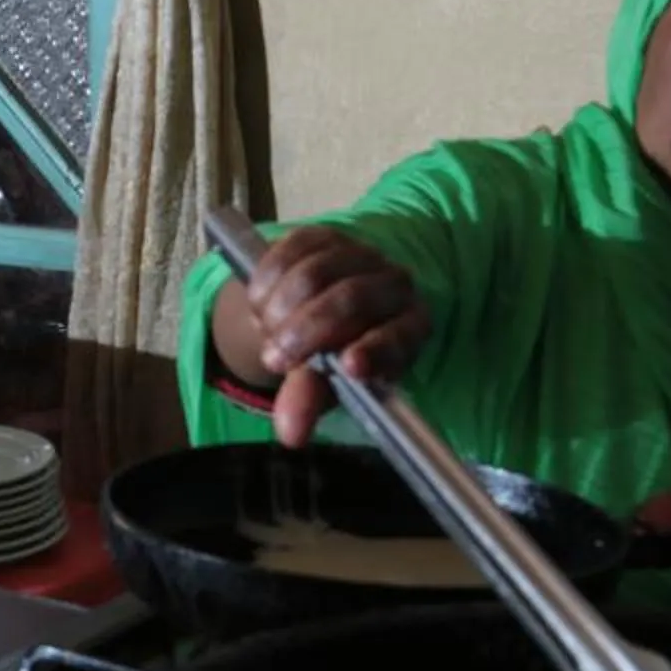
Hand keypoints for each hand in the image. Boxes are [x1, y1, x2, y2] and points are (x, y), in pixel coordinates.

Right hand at [210, 226, 427, 447]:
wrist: (323, 307)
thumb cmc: (336, 355)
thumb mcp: (328, 383)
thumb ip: (310, 400)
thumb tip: (288, 436)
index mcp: (411, 327)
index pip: (400, 336)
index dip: (376, 350)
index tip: (348, 367)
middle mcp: (394, 284)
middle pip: (351, 298)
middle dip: (307, 330)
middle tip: (275, 358)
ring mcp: (360, 254)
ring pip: (315, 272)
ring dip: (280, 307)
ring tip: (266, 331)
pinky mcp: (325, 234)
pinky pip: (291, 248)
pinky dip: (267, 280)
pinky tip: (259, 302)